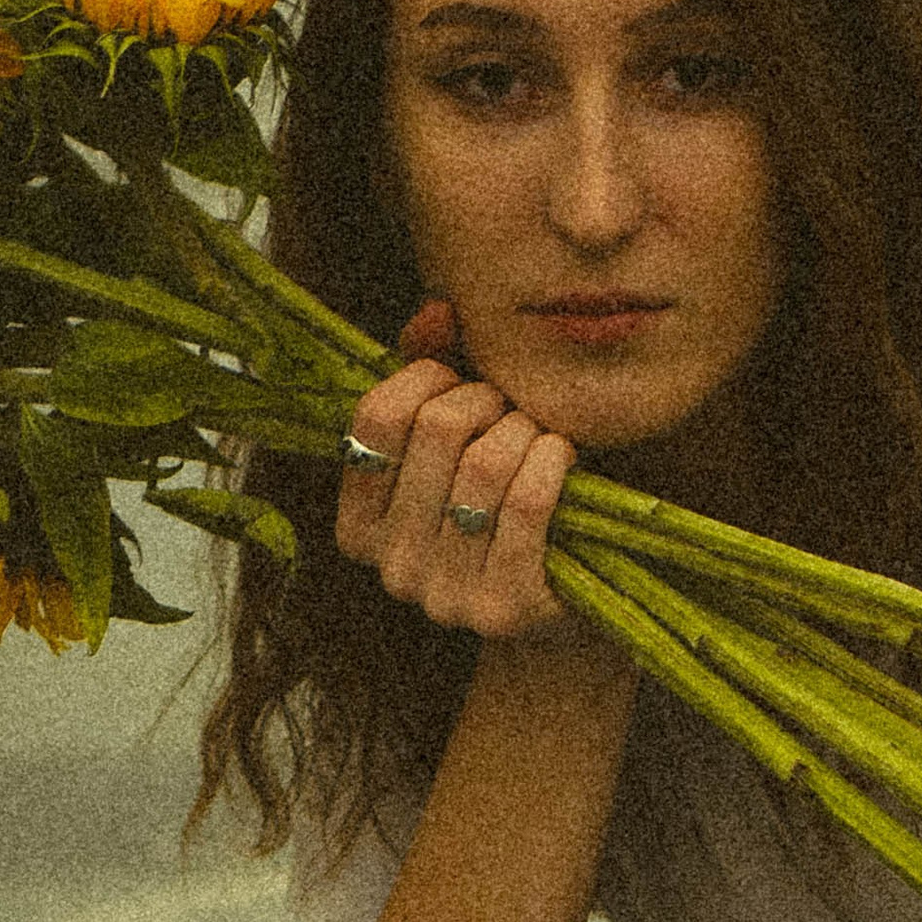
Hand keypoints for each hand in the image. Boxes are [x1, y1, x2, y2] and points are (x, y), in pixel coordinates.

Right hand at [335, 298, 586, 646]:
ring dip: (524, 429)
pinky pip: (527, 503)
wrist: (562, 606)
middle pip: (437, 431)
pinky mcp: (503, 609)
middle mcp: (391, 568)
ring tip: (536, 435)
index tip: (458, 382)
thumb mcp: (456, 442)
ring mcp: (444, 596)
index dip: (425, 379)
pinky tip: (560, 458)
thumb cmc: (502, 505)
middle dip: (485, 399)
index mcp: (359, 528)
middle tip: (508, 409)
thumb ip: (433, 372)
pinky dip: (551, 462)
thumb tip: (436, 312)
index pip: (373, 420)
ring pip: (486, 464)